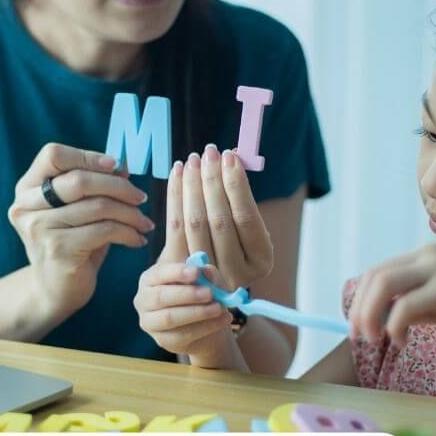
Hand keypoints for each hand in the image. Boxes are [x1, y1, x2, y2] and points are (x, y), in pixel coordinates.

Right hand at [9, 143, 155, 323]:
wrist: (54, 291)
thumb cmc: (71, 244)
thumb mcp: (79, 210)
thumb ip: (95, 186)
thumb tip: (123, 165)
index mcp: (27, 188)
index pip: (53, 155)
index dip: (87, 156)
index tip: (115, 166)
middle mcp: (26, 206)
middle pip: (79, 180)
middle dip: (118, 186)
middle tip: (140, 198)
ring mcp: (39, 228)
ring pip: (97, 206)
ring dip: (130, 213)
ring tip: (144, 222)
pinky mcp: (58, 250)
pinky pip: (104, 230)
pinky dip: (128, 233)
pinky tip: (137, 239)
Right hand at [133, 262, 234, 357]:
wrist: (207, 327)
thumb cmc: (202, 296)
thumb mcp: (208, 281)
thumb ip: (207, 275)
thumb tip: (206, 270)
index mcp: (151, 279)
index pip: (159, 273)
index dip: (176, 272)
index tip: (196, 272)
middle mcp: (144, 300)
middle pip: (160, 297)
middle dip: (187, 294)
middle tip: (210, 293)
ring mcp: (150, 322)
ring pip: (170, 318)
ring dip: (197, 312)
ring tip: (219, 308)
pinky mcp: (163, 340)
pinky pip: (182, 335)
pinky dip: (206, 327)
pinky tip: (222, 320)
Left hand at [159, 144, 272, 292]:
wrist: (202, 282)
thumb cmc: (230, 244)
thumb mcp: (245, 230)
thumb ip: (240, 200)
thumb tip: (231, 158)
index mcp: (261, 260)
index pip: (246, 218)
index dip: (237, 186)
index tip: (230, 157)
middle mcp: (236, 273)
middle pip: (220, 220)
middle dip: (212, 181)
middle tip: (209, 153)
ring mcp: (206, 275)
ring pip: (195, 223)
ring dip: (192, 186)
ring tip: (192, 160)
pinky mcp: (180, 269)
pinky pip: (175, 227)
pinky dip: (175, 196)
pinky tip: (176, 173)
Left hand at [348, 243, 435, 344]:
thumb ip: (415, 307)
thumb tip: (384, 320)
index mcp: (423, 256)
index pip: (378, 271)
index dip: (360, 299)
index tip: (357, 325)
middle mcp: (426, 255)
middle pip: (375, 276)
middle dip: (359, 308)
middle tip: (359, 336)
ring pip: (385, 284)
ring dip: (370, 314)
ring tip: (375, 338)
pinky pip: (407, 304)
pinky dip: (394, 324)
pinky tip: (400, 340)